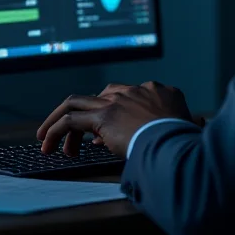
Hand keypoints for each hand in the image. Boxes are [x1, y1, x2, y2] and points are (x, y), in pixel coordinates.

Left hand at [37, 81, 193, 158]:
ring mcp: (118, 100)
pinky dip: (56, 130)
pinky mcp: (103, 116)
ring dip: (58, 120)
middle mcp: (134, 90)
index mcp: (157, 90)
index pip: (126, 97)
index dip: (114, 116)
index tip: (106, 138)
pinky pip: (71, 120)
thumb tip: (172, 129)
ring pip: (76, 103)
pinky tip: (49, 144)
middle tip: (77, 139)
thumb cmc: (186, 139)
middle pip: (100, 96)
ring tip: (47, 138)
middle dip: (86, 117)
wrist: (178, 140)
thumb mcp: (186, 128)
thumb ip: (176, 124)